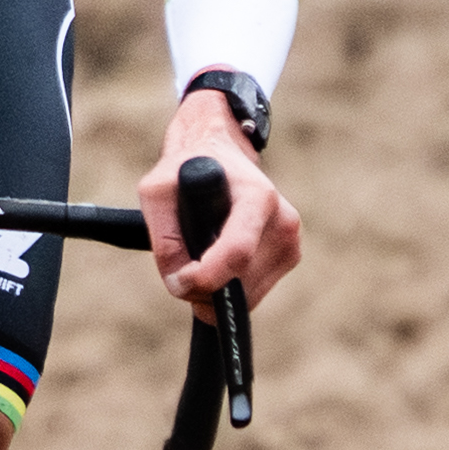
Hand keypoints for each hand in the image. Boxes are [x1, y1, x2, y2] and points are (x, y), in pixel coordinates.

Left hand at [140, 86, 301, 312]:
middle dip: (203, 289)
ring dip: (215, 293)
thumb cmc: (187, 170)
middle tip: (179, 273)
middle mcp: (283, 219)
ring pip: (248, 295)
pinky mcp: (290, 256)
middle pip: (240, 281)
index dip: (206, 276)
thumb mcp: (157, 191)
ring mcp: (291, 240)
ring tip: (197, 262)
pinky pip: (254, 293)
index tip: (180, 280)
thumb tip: (178, 283)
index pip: (237, 251)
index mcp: (257, 196)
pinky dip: (230, 290)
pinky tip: (218, 262)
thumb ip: (163, 238)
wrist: (221, 154)